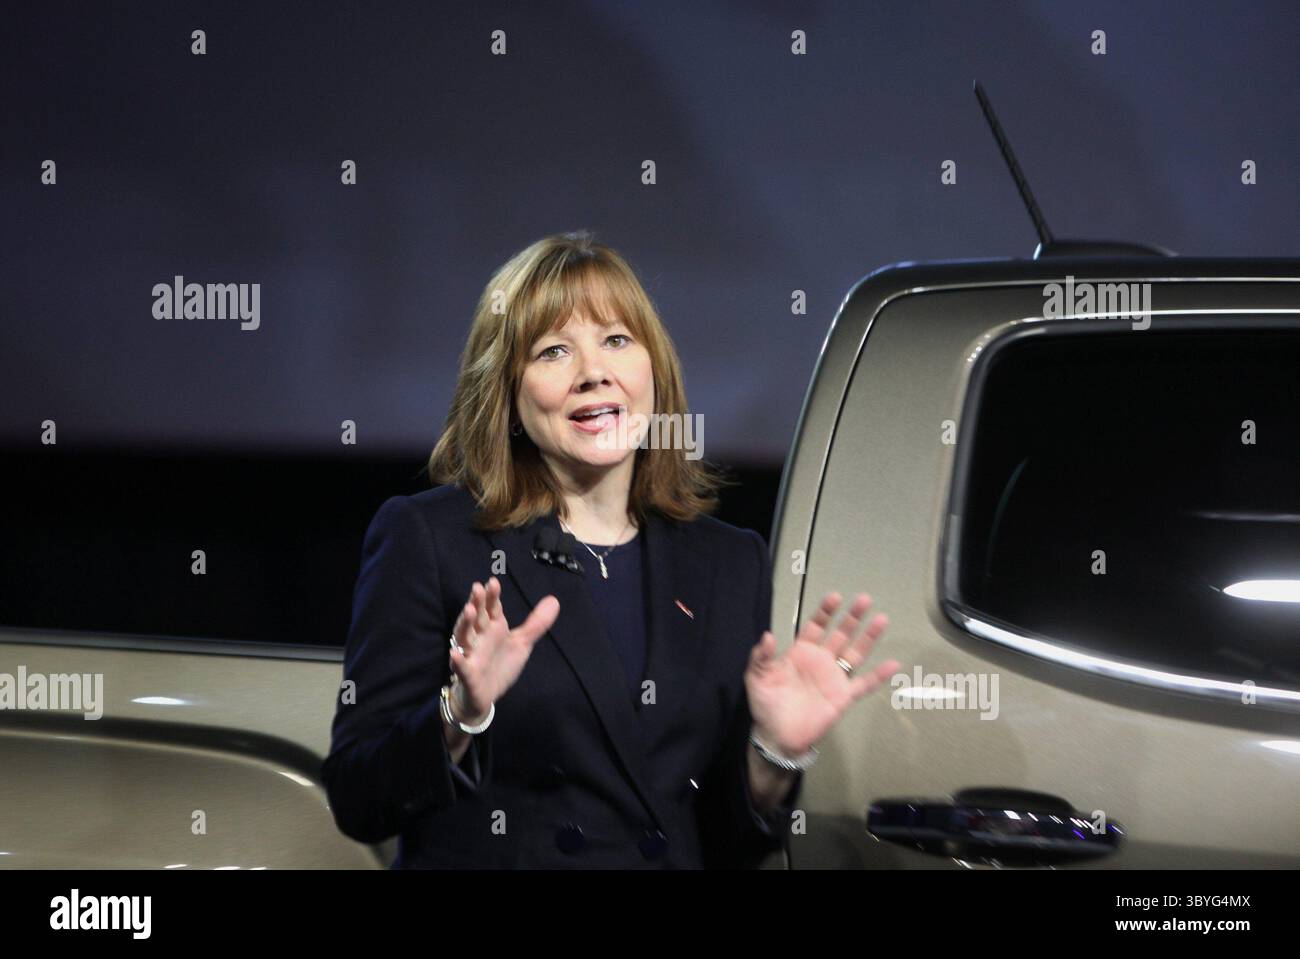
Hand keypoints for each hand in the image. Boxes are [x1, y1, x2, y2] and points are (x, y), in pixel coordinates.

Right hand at [447, 577, 558, 722]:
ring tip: (469, 611)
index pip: (492, 609)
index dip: (492, 596)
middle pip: (477, 618)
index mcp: (493, 628)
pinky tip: (454, 654)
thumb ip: (536, 623)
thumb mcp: (521, 643)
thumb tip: (554, 599)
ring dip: (465, 624)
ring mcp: (472, 656)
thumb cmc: (499, 665)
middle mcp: (480, 638)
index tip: (493, 582)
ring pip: (464, 637)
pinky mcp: (468, 676)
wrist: (484, 697)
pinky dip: (457, 661)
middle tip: (478, 588)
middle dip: (477, 603)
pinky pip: (461, 668)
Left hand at [745, 591, 900, 755]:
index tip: (836, 597)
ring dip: (868, 637)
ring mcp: (834, 678)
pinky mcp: (843, 697)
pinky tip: (893, 664)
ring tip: (882, 619)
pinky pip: (864, 685)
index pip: (816, 626)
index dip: (825, 611)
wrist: (778, 736)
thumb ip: (761, 657)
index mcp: (801, 652)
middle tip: (865, 599)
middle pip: (840, 634)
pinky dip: (878, 676)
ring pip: (855, 653)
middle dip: (852, 617)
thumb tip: (767, 635)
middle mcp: (821, 660)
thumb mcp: (757, 678)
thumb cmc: (766, 704)